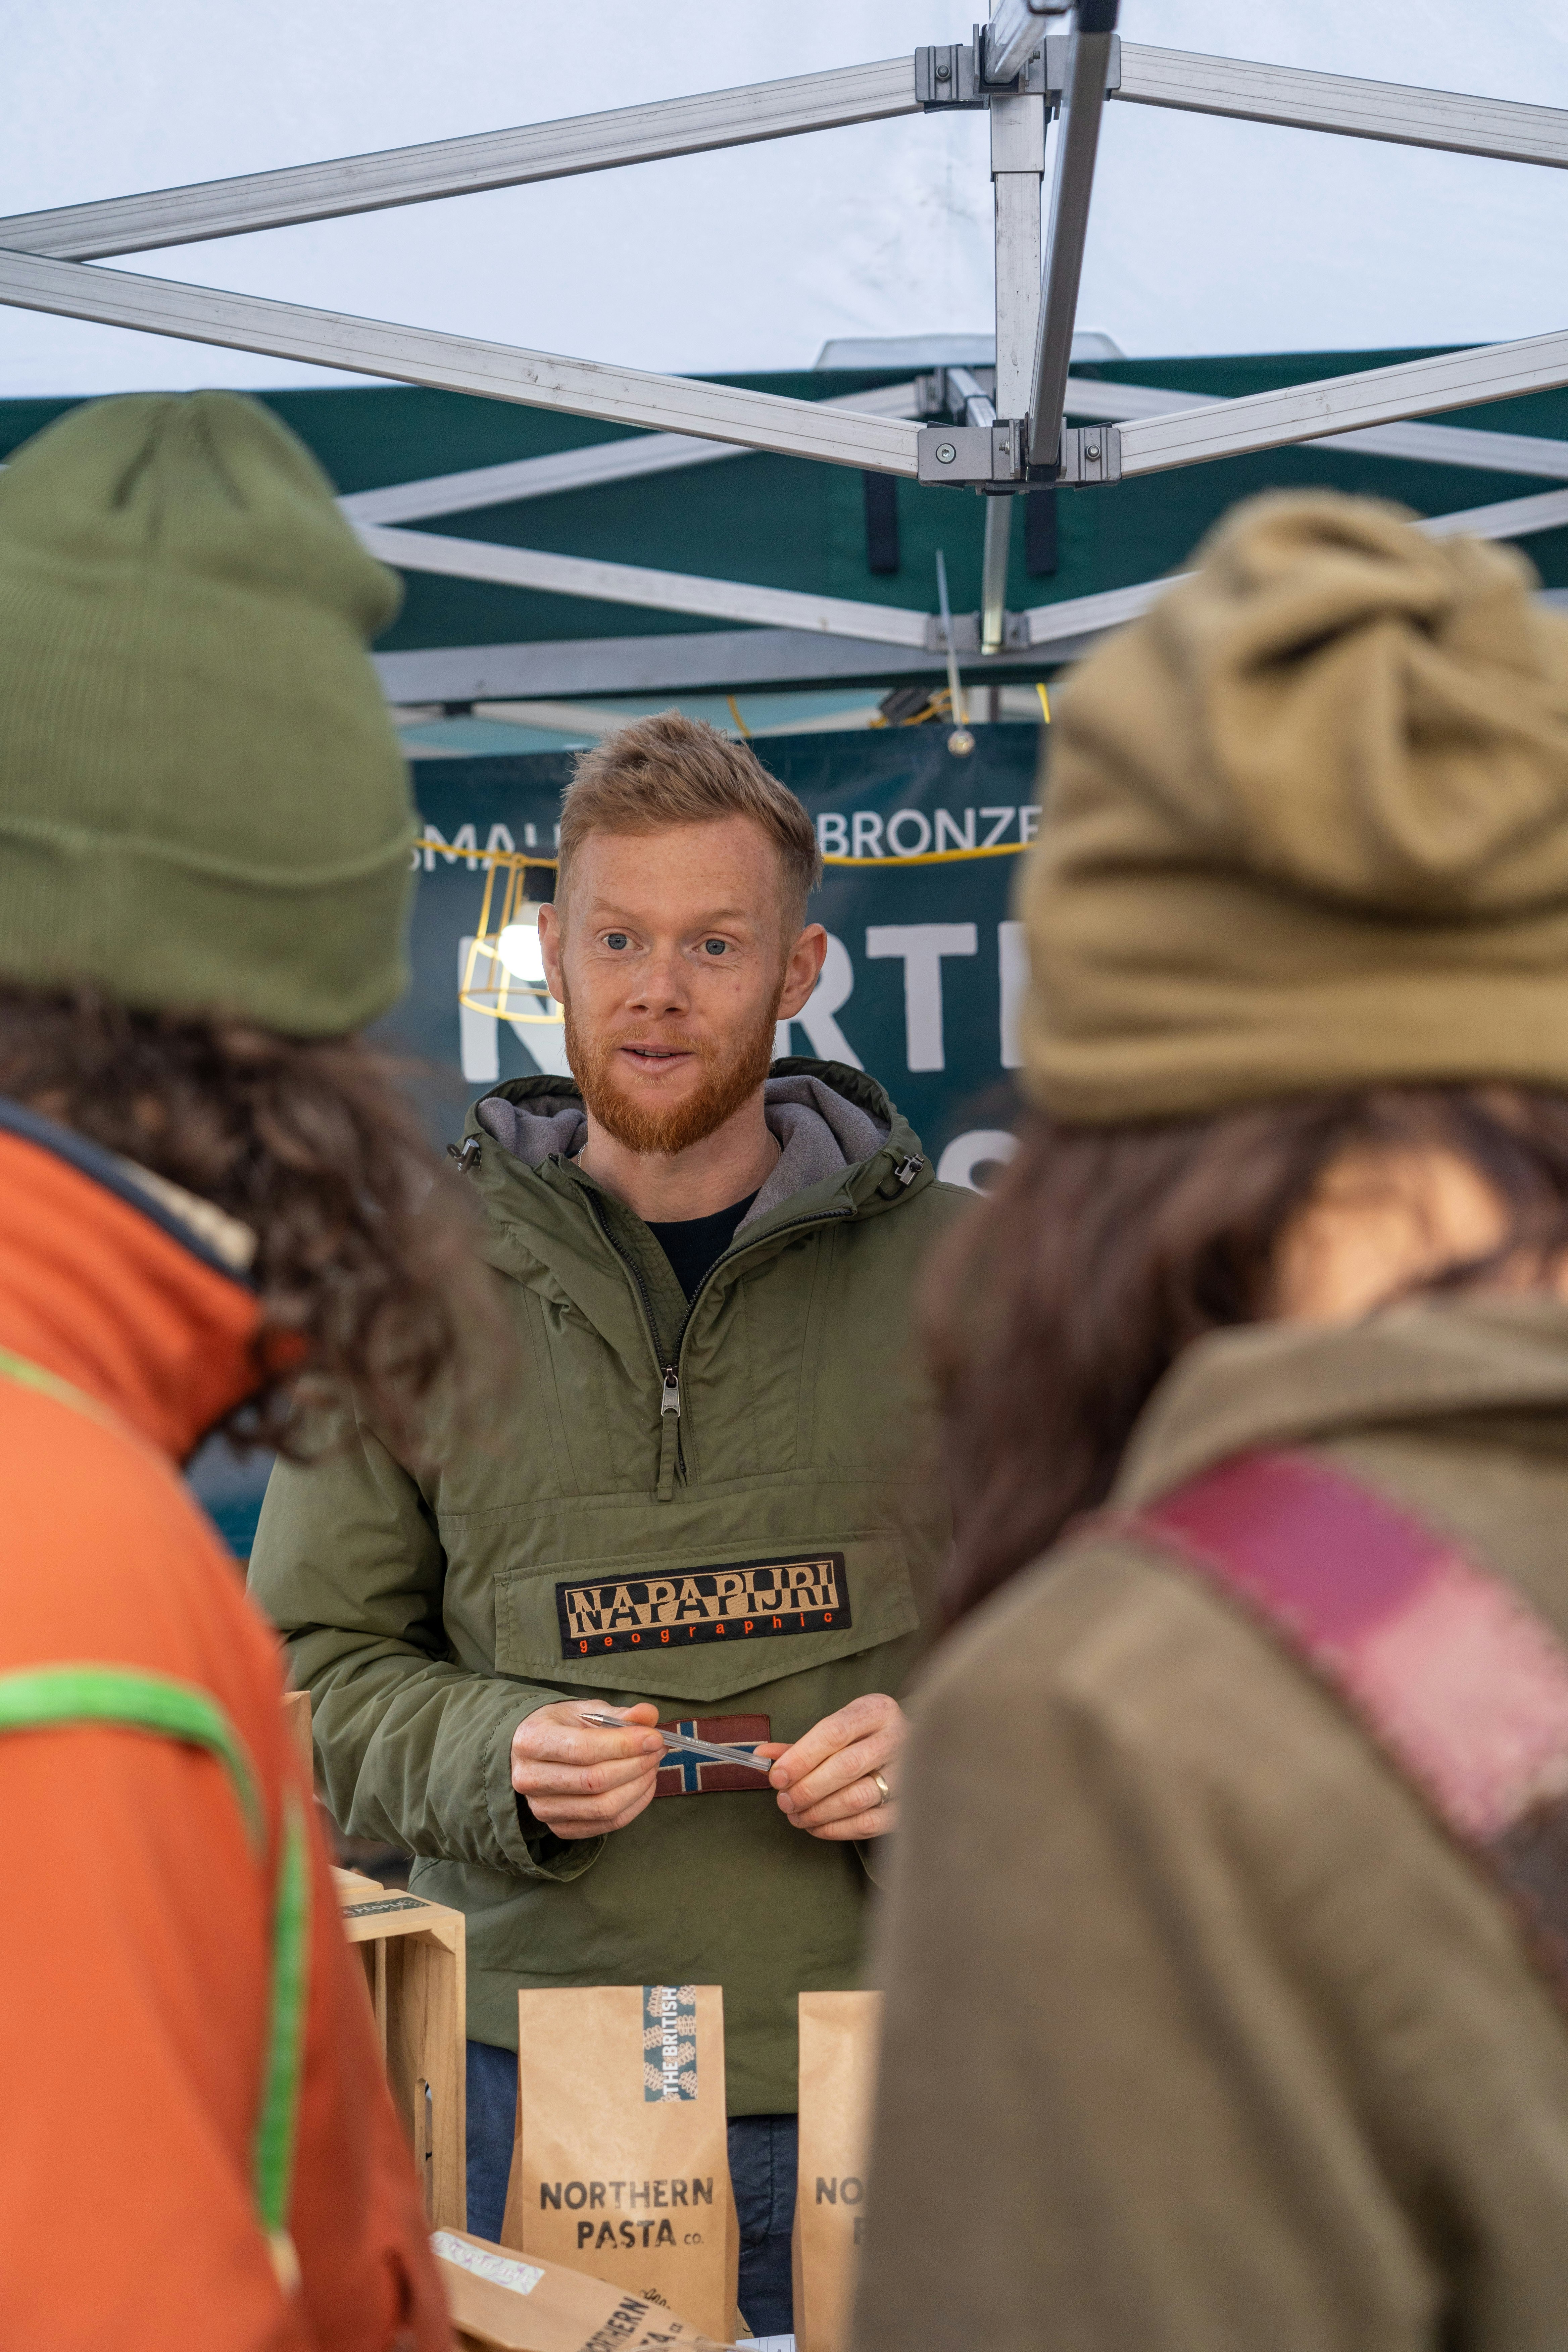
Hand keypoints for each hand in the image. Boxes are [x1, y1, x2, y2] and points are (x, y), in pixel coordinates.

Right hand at [510, 1701, 663, 1839]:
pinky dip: (633, 1806)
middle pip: (594, 1781)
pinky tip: (643, 1784)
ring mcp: (542, 1808)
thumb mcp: (587, 1710)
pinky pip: (606, 1824)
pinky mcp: (559, 1827)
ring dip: (638, 1786)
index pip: (583, 1749)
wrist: (537, 1752)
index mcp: (532, 1740)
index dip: (624, 1745)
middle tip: (658, 1749)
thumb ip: (619, 1714)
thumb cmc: (564, 1726)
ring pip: (603, 1807)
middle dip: (636, 1765)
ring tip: (652, 1765)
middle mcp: (530, 1778)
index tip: (654, 1738)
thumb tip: (649, 1715)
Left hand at [755, 1693, 905, 1839]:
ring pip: (858, 1798)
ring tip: (796, 1816)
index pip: (834, 1732)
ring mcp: (909, 1773)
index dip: (801, 1757)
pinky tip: (816, 1826)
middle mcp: (898, 1738)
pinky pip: (869, 1823)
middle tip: (784, 1801)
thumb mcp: (837, 1730)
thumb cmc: (864, 1740)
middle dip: (807, 1788)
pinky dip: (837, 1829)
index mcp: (876, 1711)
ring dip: (818, 1812)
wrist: (918, 1751)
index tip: (777, 1776)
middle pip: (846, 1766)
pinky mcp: (909, 1806)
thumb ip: (800, 1745)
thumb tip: (761, 1756)